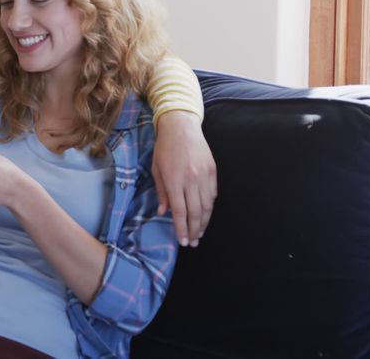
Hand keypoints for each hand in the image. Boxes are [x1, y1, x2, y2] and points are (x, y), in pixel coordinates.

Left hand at [152, 110, 216, 246]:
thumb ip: (161, 192)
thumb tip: (164, 212)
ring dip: (203, 222)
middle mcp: (191, 179)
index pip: (180, 212)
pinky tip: (205, 214)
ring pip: (207, 205)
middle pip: (195, 212)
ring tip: (199, 233)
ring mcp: (204, 175)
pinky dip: (209, 206)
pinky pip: (213, 194)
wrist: (181, 127)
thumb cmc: (164, 148)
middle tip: (193, 242)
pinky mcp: (213, 170)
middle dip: (194, 230)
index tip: (183, 241)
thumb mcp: (156, 170)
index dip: (182, 229)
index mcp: (174, 180)